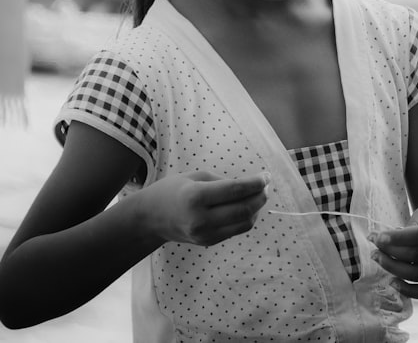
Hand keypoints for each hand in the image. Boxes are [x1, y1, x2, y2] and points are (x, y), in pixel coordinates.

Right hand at [140, 171, 269, 245]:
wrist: (150, 218)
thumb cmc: (173, 190)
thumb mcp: (196, 176)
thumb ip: (224, 181)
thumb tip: (252, 187)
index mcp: (196, 197)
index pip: (236, 190)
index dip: (256, 182)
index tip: (267, 175)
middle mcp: (201, 219)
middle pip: (244, 209)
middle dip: (261, 196)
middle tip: (265, 185)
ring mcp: (205, 234)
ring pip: (245, 223)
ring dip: (257, 208)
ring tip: (258, 194)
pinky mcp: (209, 242)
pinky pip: (237, 230)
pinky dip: (247, 217)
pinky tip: (247, 206)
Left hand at [369, 203, 417, 298]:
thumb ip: (414, 223)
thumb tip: (393, 238)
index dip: (397, 237)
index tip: (378, 237)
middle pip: (416, 255)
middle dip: (390, 251)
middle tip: (375, 245)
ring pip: (416, 274)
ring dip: (392, 268)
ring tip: (377, 258)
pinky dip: (406, 291)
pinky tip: (392, 281)